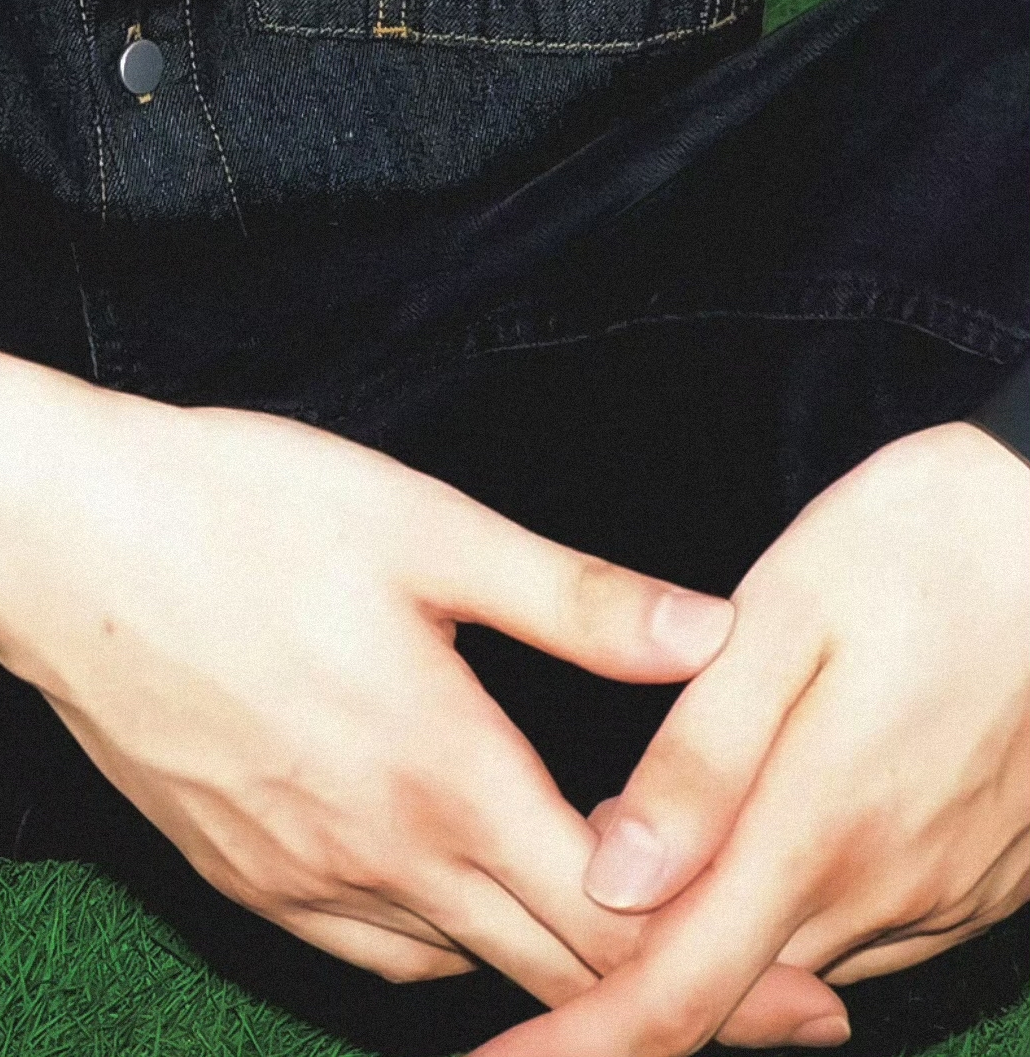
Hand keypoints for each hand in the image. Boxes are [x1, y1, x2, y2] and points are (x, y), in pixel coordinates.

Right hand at [0, 382, 836, 1023]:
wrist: (51, 542)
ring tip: (617, 944)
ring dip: (547, 969)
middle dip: (659, 992)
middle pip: (550, 974)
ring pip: (459, 970)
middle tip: (757, 1004)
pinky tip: (464, 905)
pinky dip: (443, 947)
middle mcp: (378, 857)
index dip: (715, 951)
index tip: (798, 970)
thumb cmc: (235, 507)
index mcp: (442, 771)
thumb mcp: (423, 526)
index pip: (611, 915)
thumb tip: (714, 633)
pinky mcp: (240, 878)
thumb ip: (574, 597)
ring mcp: (300, 883)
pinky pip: (371, 952)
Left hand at [472, 420, 1029, 1056]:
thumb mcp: (785, 614)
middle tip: (569, 886)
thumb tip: (611, 877)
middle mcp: (886, 894)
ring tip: (656, 841)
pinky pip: (867, 929)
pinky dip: (796, 906)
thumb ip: (699, 756)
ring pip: (797, 963)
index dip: (583, 1042)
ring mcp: (944, 899)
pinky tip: (767, 821)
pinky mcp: (984, 884)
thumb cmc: (914, 546)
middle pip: (733, 989)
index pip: (679, 991)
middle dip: (637, 974)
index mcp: (819, 830)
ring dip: (721, 933)